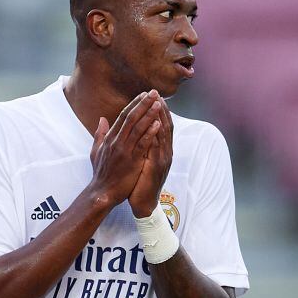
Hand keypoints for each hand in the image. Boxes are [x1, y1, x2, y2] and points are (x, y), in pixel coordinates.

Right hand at [89, 90, 161, 204]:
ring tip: (158, 103)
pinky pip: (142, 144)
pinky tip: (158, 124)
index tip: (143, 95)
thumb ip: (99, 134)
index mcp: (110, 138)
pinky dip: (150, 133)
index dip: (134, 104)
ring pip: (137, 128)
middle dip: (143, 104)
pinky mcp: (132, 161)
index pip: (123, 116)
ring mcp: (124, 151)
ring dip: (149, 114)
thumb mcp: (96, 151)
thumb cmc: (101, 173)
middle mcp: (116, 141)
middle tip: (154, 92)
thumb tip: (102, 119)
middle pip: (131, 118)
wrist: (102, 192)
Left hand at [129, 96, 173, 217]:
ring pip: (164, 135)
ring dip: (161, 119)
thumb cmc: (139, 180)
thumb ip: (138, 144)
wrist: (142, 202)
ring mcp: (163, 159)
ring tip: (158, 104)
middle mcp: (163, 152)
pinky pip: (158, 150)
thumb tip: (134, 130)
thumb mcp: (139, 159)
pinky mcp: (158, 168)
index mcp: (157, 149)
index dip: (156, 111)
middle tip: (157, 94)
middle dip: (161, 110)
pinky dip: (157, 137)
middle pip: (164, 126)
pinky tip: (155, 127)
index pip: (159, 125)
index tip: (151, 96)